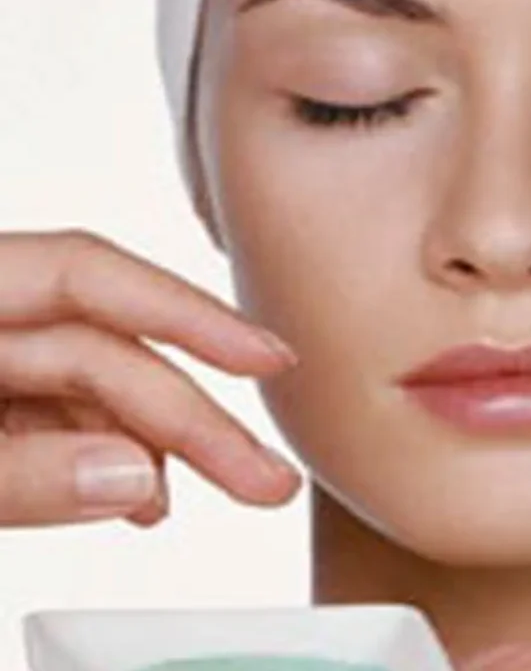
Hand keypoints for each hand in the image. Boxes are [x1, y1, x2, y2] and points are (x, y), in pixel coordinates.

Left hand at [0, 229, 302, 528]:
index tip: (266, 358)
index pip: (87, 274)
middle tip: (262, 476)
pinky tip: (137, 494)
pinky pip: (50, 424)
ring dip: (150, 446)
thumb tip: (132, 479)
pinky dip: (99, 462)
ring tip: (204, 494)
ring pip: (84, 389)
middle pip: (102, 347)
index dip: (187, 313)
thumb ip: (16, 471)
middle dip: (186, 414)